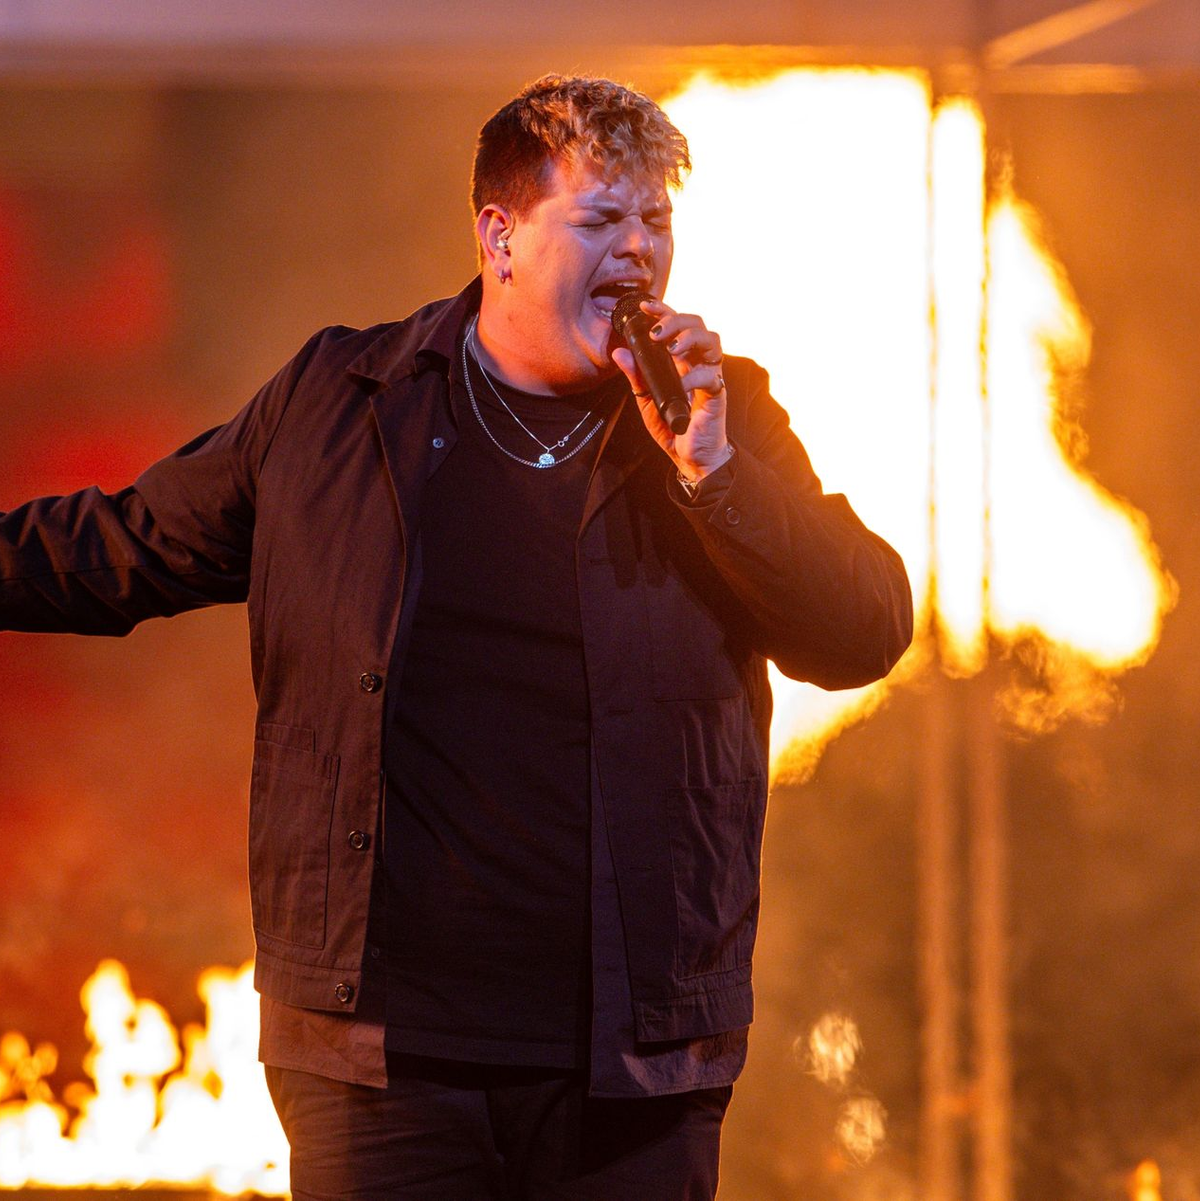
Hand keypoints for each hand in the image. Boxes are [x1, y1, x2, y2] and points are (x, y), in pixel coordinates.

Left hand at [611, 298, 730, 481]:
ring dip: (690, 338)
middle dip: (676, 320)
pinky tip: (679, 385)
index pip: (677, 325)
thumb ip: (636, 376)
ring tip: (671, 348)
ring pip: (712, 340)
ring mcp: (710, 375)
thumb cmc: (673, 427)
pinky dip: (693, 376)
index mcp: (682, 359)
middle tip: (657, 332)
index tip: (645, 307)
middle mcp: (698, 362)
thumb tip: (618, 352)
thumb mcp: (647, 400)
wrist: (690, 457)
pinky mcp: (716, 394)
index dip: (663, 310)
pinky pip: (710, 375)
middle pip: (697, 323)